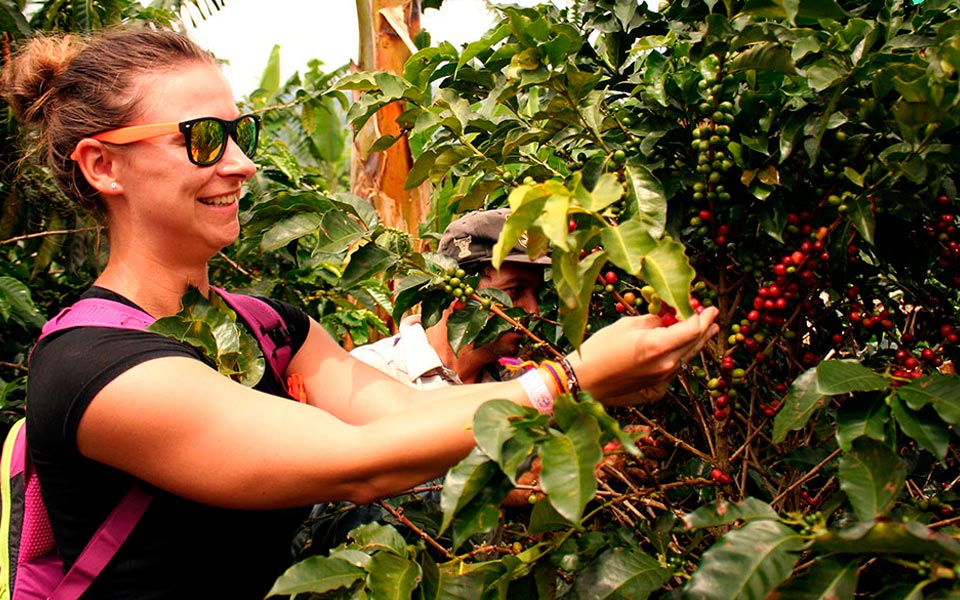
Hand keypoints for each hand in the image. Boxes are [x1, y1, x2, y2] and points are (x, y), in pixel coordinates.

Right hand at [568, 306, 717, 404]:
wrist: (582, 381)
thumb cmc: (599, 349)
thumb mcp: (626, 325)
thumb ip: (653, 321)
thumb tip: (667, 318)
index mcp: (658, 346)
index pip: (693, 329)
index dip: (703, 317)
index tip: (709, 308)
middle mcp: (665, 366)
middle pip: (694, 345)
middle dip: (704, 329)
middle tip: (711, 318)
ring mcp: (661, 381)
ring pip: (686, 360)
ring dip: (694, 344)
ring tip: (704, 332)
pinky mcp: (655, 391)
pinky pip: (674, 372)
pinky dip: (679, 359)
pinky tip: (677, 352)